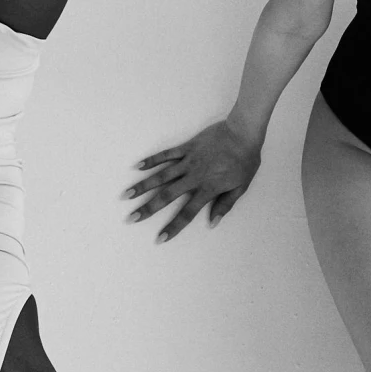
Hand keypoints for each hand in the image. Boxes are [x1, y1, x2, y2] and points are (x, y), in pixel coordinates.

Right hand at [124, 120, 259, 240]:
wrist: (244, 133)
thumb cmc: (245, 161)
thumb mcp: (241, 187)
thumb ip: (225, 205)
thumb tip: (213, 223)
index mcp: (208, 189)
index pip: (187, 213)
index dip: (173, 227)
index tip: (160, 238)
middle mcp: (194, 177)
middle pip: (167, 196)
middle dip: (148, 208)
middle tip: (131, 218)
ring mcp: (188, 161)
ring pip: (161, 176)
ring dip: (143, 186)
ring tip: (126, 195)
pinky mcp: (186, 148)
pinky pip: (166, 154)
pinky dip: (152, 160)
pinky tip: (137, 166)